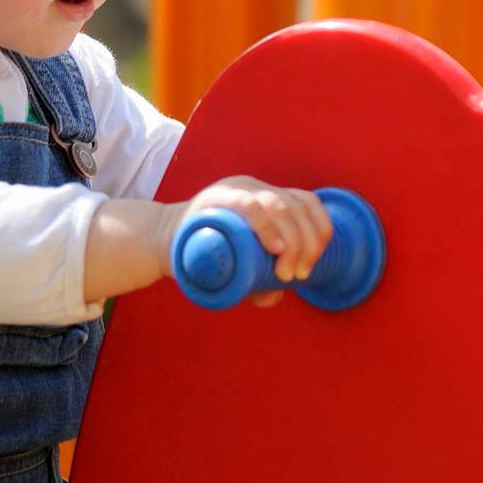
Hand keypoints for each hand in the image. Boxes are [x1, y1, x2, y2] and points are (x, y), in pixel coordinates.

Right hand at [160, 175, 333, 307]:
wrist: (163, 243)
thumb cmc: (205, 253)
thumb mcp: (239, 267)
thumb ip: (258, 281)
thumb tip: (274, 295)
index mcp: (266, 196)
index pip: (307, 202)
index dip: (319, 230)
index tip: (313, 262)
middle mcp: (255, 188)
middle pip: (297, 206)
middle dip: (307, 244)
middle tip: (299, 274)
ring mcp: (236, 190)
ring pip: (279, 205)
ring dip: (293, 241)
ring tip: (285, 271)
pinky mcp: (217, 198)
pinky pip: (249, 204)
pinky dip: (268, 226)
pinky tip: (276, 248)